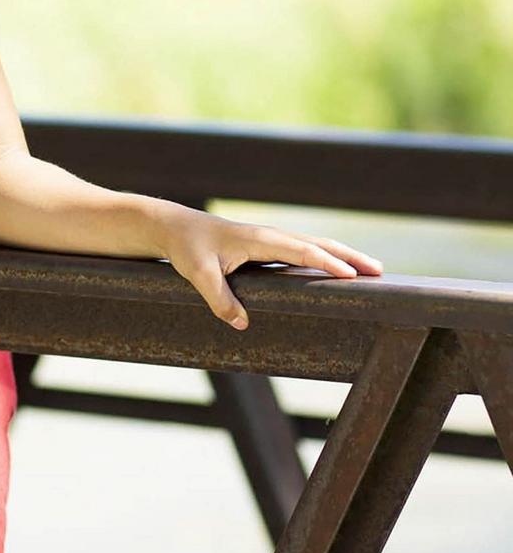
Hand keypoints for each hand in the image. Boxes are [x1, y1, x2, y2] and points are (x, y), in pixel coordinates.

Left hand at [158, 207, 383, 330]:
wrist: (174, 228)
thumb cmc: (187, 248)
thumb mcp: (199, 274)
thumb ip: (219, 298)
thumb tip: (242, 324)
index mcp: (260, 239)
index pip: (302, 251)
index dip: (327, 263)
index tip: (353, 275)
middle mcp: (270, 236)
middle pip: (318, 244)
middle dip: (349, 256)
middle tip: (379, 271)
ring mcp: (270, 238)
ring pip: (313, 245)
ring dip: (342, 255)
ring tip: (369, 269)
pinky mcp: (265, 245)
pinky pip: (302, 250)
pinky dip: (324, 256)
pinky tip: (334, 268)